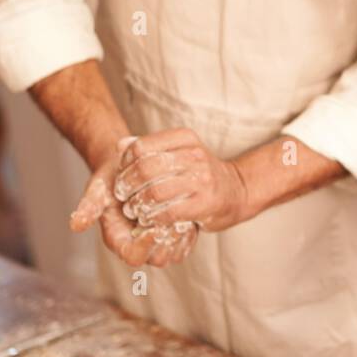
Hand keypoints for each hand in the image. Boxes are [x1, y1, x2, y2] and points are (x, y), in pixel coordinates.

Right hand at [69, 137, 196, 267]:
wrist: (127, 167)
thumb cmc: (110, 179)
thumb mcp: (98, 189)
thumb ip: (89, 206)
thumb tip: (75, 225)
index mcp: (118, 239)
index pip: (133, 255)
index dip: (145, 245)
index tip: (155, 226)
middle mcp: (137, 244)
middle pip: (157, 258)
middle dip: (168, 242)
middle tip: (179, 223)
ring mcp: (155, 241)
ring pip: (174, 252)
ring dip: (182, 238)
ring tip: (188, 218)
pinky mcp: (171, 233)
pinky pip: (185, 242)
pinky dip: (190, 231)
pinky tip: (193, 215)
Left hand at [113, 128, 252, 233]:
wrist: (236, 190)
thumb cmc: (200, 172)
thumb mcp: (179, 151)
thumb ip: (151, 148)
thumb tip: (120, 146)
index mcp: (185, 137)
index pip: (141, 147)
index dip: (125, 163)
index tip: (122, 175)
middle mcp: (195, 155)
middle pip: (146, 169)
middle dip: (127, 185)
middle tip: (122, 195)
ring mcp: (202, 179)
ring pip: (155, 192)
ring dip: (138, 204)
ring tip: (133, 209)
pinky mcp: (206, 203)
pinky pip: (169, 212)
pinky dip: (153, 217)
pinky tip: (149, 218)